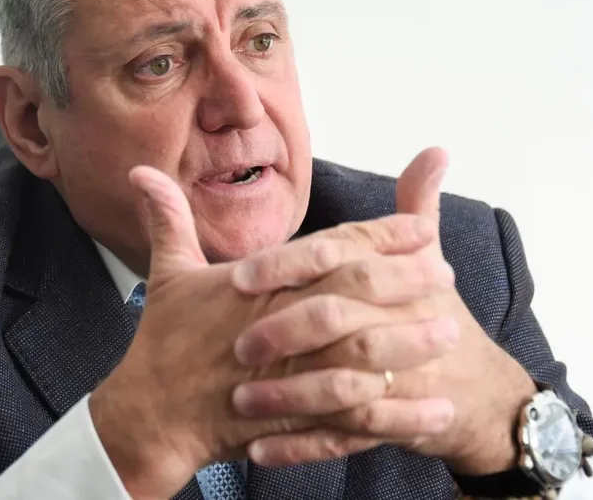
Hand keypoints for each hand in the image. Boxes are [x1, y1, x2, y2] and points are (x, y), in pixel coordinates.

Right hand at [89, 165, 450, 499]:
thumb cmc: (163, 343)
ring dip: (410, 344)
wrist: (150, 413)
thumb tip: (141, 172)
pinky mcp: (295, 420)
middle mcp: (277, 324)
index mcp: (256, 286)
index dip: (379, 237)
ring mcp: (288, 375)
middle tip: (447, 272)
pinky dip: (401, 416)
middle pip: (353, 295)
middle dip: (405, 281)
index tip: (420, 227)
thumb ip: (168, 218)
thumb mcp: (167, 274)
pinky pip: (358, 418)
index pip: (329, 250)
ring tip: (452, 333)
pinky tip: (438, 412)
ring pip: (360, 355)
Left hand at [231, 148, 535, 473]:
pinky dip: (302, 446)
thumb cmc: (437, 315)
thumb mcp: (429, 258)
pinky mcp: (393, 423)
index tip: (239, 276)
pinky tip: (259, 450)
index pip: (340, 258)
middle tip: (237, 346)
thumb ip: (417, 205)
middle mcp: (399, 323)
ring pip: (338, 386)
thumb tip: (435, 150)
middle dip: (285, 333)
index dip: (289, 265)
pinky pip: (343, 439)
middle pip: (338, 321)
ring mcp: (399, 378)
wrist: (479, 391)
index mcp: (397, 277)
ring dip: (287, 398)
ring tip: (239, 403)